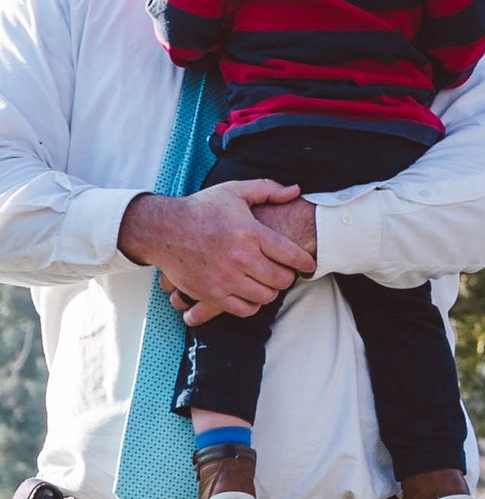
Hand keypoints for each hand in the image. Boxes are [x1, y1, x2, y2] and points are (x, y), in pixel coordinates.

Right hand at [178, 195, 316, 323]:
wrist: (162, 229)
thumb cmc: (202, 209)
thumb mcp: (234, 191)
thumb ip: (267, 189)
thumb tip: (295, 191)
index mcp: (249, 232)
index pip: (291, 255)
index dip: (305, 262)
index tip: (307, 264)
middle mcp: (239, 257)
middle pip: (281, 279)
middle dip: (287, 276)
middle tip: (283, 271)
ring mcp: (225, 278)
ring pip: (265, 296)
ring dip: (270, 290)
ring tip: (266, 281)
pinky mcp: (211, 293)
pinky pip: (244, 309)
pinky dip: (252, 304)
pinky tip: (250, 292)